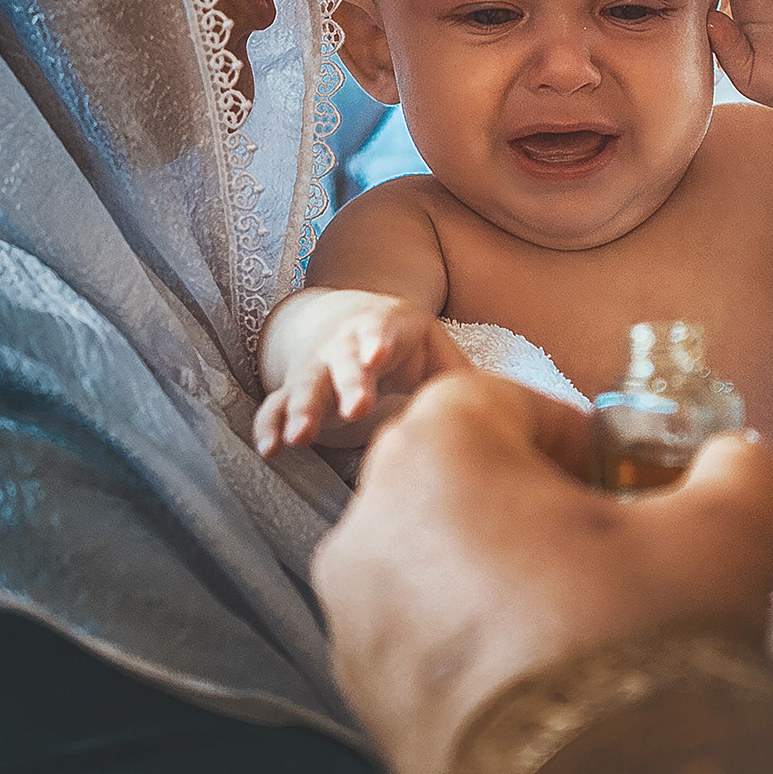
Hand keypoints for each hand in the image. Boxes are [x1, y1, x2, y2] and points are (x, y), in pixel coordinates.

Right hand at [254, 288, 460, 455]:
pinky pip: (275, 406)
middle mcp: (346, 344)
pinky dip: (269, 425)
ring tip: (301, 437)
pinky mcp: (293, 392)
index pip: (383, 326)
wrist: (346, 323)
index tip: (377, 355)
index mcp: (387, 328)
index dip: (379, 338)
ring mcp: (316, 367)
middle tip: (356, 409)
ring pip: (307, 384)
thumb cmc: (406, 350)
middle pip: (344, 360)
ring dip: (303, 409)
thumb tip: (504, 412)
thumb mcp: (435, 353)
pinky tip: (268, 450)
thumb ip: (461, 379)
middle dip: (349, 383)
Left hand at [313, 374, 772, 773]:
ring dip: (503, 575)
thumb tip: (737, 457)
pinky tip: (543, 677)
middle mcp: (369, 520)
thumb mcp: (729, 531)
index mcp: (435, 450)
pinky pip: (421, 637)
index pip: (502, 402)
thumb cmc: (640, 646)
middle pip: (461, 480)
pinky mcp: (360, 694)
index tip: (626, 481)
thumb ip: (739, 465)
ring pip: (438, 560)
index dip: (574, 436)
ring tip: (583, 622)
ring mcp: (354, 615)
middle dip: (536, 506)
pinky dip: (476, 643)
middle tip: (612, 553)